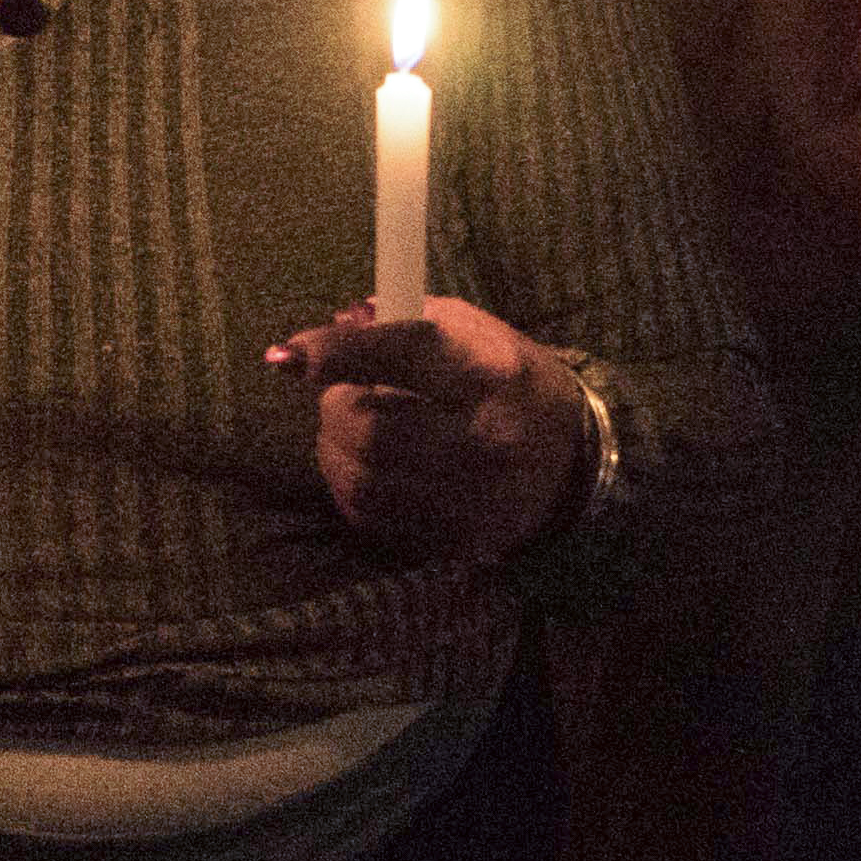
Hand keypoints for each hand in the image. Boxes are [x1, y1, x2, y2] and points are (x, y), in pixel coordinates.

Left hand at [272, 299, 596, 565]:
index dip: (338, 352)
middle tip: (344, 393)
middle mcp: (484, 442)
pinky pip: (370, 516)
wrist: (575, 466)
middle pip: (370, 428)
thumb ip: (404, 319)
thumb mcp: (475, 333)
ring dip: (335, 447)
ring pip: (361, 479)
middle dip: (336, 406)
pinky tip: (366, 465)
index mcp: (492, 375)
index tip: (286, 355)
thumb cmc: (512, 384)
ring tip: (353, 427)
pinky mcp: (453, 541)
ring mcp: (470, 501)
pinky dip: (350, 484)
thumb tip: (337, 324)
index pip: (406, 354)